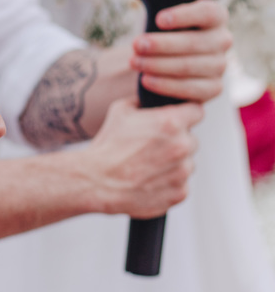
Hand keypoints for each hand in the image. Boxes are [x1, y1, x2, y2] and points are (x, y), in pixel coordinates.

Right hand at [79, 98, 203, 217]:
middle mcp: (182, 146)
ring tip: (146, 166)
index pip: (197, 111)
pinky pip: (181, 185)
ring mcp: (183, 171)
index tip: (176, 120)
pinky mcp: (179, 193)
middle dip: (176, 142)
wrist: (95, 181)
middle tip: (152, 148)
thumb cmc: (106, 147)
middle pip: (191, 139)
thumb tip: (150, 99)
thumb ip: (143, 102)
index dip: (185, 115)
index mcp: (172, 122)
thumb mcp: (120, 111)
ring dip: (173, 164)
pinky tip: (147, 180)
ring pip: (186, 163)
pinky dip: (168, 184)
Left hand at [130, 0, 230, 102]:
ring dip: (158, 65)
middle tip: (136, 45)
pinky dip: (166, 85)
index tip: (159, 19)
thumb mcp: (161, 17)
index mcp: (215, 16)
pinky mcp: (213, 88)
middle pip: (194, 42)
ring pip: (189, 66)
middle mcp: (222, 39)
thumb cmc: (164, 34)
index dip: (184, 16)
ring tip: (134, 62)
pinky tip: (146, 80)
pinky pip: (191, 89)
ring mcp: (220, 65)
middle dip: (161, 44)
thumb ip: (156, 1)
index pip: (206, 12)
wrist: (167, 64)